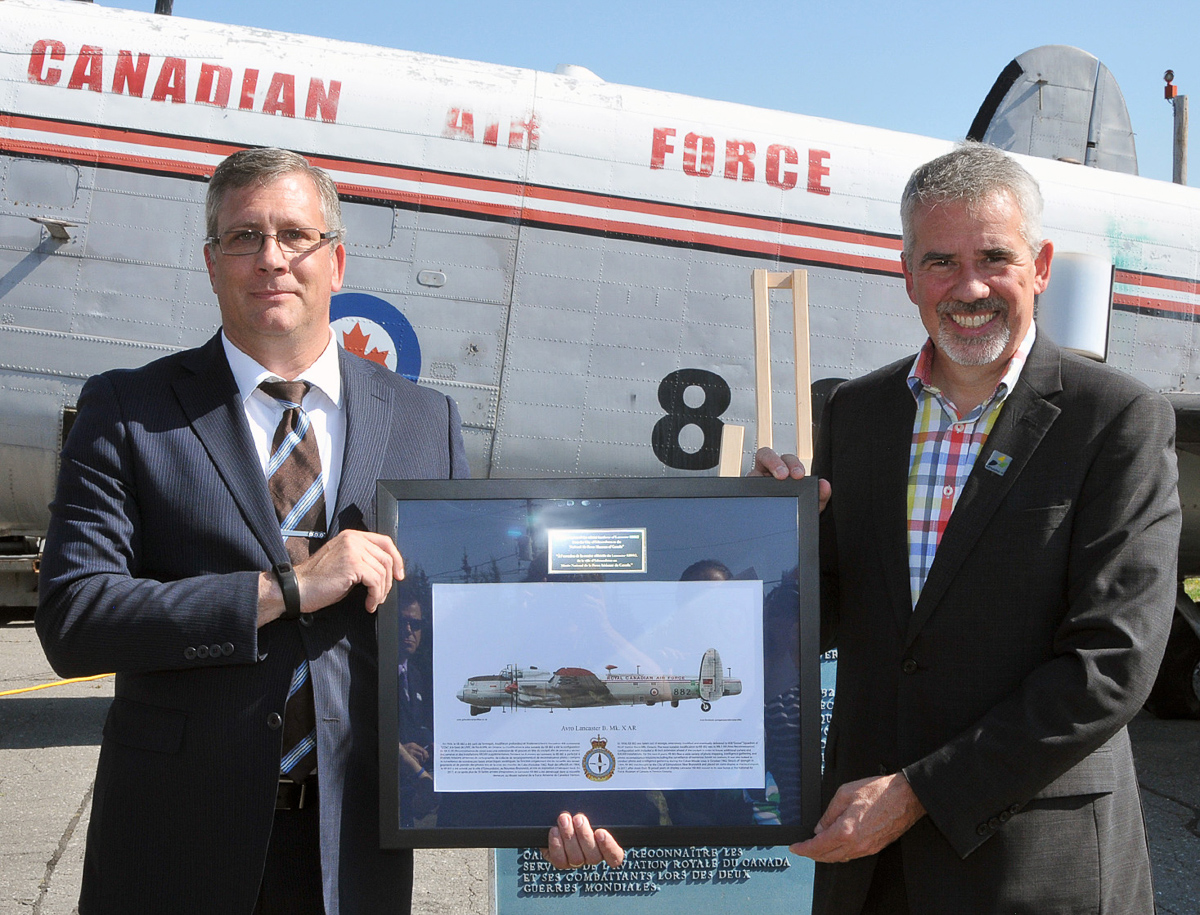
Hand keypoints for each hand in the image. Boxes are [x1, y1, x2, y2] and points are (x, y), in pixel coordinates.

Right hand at [257, 530, 404, 624]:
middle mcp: (353, 539)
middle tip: (383, 595)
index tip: (399, 575)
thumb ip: (362, 559)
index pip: (385, 542)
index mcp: (352, 536)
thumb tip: (385, 570)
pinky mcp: (352, 564)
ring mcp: (353, 550)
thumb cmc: (318, 580)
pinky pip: (375, 581)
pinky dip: (375, 596)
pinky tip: (369, 604)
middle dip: (389, 580)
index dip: (396, 559)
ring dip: (381, 591)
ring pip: (382, 571)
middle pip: (387, 557)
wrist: (297, 589)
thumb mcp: (343, 562)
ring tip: (373, 602)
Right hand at [401, 742, 429, 766]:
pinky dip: (417, 762)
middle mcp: (413, 747)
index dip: (426, 753)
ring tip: (420, 762)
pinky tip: (416, 763)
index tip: (427, 757)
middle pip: (423, 752)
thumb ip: (416, 750)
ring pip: (420, 755)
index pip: (423, 749)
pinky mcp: (409, 756)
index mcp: (413, 745)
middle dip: (425, 757)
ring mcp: (410, 752)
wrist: (397, 751)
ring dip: (421, 760)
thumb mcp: (410, 748)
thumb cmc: (404, 751)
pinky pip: (416, 760)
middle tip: (424, 760)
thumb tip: (425, 754)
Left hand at [543, 812, 624, 869]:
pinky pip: (559, 859)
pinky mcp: (561, 861)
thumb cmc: (579, 808)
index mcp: (606, 844)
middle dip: (584, 835)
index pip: (615, 855)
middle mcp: (592, 856)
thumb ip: (597, 809)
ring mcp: (577, 860)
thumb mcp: (591, 807)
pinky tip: (555, 830)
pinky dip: (556, 844)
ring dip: (569, 836)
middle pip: (594, 857)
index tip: (601, 832)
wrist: (556, 815)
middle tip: (578, 818)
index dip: (609, 847)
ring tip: (564, 819)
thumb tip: (605, 796)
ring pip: (576, 858)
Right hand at [750, 447, 831, 511]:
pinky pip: (746, 487)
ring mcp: (754, 482)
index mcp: (784, 471)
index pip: (786, 459)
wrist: (784, 533)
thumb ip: (820, 496)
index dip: (792, 463)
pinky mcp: (746, 493)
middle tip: (784, 475)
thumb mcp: (809, 506)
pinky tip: (759, 497)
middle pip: (767, 455)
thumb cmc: (794, 513)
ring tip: (773, 482)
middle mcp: (767, 472)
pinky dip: (752, 489)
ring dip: (762, 473)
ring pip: (753, 470)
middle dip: (776, 462)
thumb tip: (825, 485)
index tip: (799, 474)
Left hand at [789, 773, 924, 862]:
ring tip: (816, 846)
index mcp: (846, 830)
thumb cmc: (879, 792)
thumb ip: (829, 813)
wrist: (906, 797)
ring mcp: (867, 848)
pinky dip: (840, 853)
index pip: (818, 846)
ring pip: (841, 858)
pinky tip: (836, 845)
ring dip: (826, 855)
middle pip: (828, 857)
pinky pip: (853, 855)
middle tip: (802, 849)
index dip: (803, 849)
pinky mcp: (875, 847)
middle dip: (812, 854)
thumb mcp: (845, 793)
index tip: (795, 848)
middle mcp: (856, 843)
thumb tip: (820, 828)